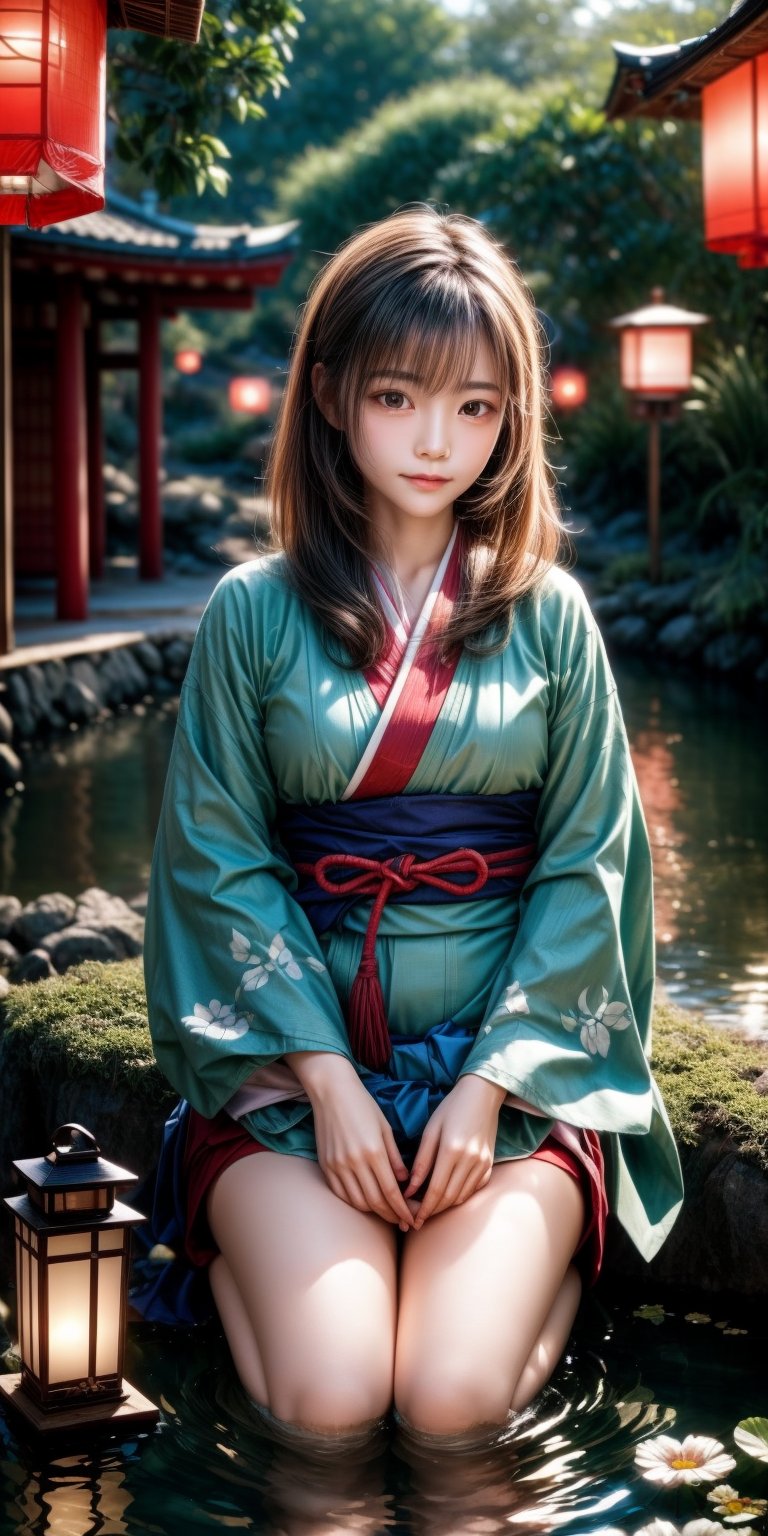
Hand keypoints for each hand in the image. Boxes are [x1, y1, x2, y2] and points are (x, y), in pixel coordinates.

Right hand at [285, 1050, 415, 1229]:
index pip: (391, 1192)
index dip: (403, 1210)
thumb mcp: (385, 1128)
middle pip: (375, 1201)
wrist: (331, 1092)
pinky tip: (365, 1202)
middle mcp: (354, 1162)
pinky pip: (341, 1193)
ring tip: (387, 1213)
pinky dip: (355, 1202)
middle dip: (391, 1215)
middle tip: (403, 1222)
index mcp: (373, 1152)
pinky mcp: (326, 1166)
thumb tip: (404, 1181)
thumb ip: (394, 1157)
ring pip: (358, 1201)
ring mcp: (338, 1165)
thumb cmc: (363, 1105)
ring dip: (374, 1212)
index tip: (412, 1219)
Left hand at [404, 1073, 506, 1226]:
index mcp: (452, 1150)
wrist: (482, 1095)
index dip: (423, 1209)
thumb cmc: (451, 1109)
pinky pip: (473, 1190)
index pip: (436, 1190)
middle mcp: (470, 1161)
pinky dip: (459, 1197)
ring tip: (429, 1209)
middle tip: (417, 1218)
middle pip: (448, 1198)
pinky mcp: (489, 1165)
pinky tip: (447, 1196)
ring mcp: (483, 1164)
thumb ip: (421, 1161)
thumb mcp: (431, 1130)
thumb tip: (410, 1189)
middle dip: (432, 1211)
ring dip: (444, 1206)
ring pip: (461, 1197)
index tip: (413, 1220)